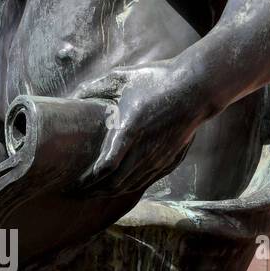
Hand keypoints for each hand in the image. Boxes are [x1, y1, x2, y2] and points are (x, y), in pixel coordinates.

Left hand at [78, 62, 205, 194]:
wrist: (196, 88)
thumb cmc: (158, 80)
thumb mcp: (124, 78)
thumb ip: (96, 87)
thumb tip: (73, 95)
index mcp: (130, 130)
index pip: (106, 166)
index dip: (89, 179)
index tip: (76, 182)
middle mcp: (145, 150)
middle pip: (116, 183)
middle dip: (95, 191)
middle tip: (79, 192)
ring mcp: (159, 157)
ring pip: (131, 185)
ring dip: (111, 192)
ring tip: (96, 192)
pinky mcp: (169, 160)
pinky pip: (146, 181)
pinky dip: (130, 187)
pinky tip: (121, 186)